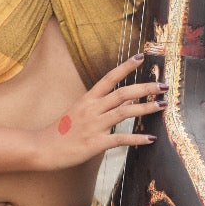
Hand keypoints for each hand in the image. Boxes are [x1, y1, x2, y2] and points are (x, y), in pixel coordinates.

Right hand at [36, 52, 167, 169]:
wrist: (41, 148)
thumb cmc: (60, 131)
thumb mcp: (77, 113)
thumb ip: (97, 108)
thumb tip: (119, 105)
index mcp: (87, 99)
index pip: (109, 78)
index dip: (126, 67)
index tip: (141, 57)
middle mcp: (92, 109)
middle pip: (122, 93)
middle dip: (145, 88)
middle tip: (163, 85)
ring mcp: (94, 125)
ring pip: (124, 112)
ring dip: (146, 107)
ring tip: (162, 105)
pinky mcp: (95, 143)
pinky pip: (120, 139)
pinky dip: (137, 139)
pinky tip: (150, 139)